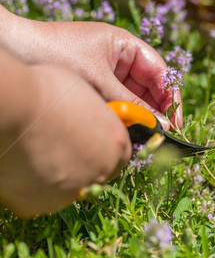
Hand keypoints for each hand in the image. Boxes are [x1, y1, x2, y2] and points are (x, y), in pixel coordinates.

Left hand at [0, 8, 181, 129]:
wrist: (16, 48)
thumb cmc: (58, 53)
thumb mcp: (99, 81)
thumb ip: (131, 104)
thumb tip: (161, 125)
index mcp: (125, 45)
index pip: (159, 71)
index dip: (170, 96)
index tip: (176, 121)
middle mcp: (117, 57)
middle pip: (147, 86)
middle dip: (155, 110)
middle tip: (161, 137)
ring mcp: (103, 71)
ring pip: (130, 98)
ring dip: (137, 116)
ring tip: (143, 139)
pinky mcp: (90, 86)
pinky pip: (113, 102)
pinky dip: (119, 116)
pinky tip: (121, 133)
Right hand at [0, 60, 131, 218]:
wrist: (14, 107)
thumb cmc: (48, 89)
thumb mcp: (86, 94)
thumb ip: (96, 115)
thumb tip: (92, 117)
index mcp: (115, 145)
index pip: (121, 155)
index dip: (105, 146)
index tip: (93, 140)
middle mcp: (98, 174)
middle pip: (95, 173)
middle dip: (82, 162)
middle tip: (61, 143)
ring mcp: (69, 194)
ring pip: (67, 187)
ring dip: (58, 173)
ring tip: (38, 148)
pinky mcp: (38, 206)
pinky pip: (38, 196)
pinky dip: (32, 184)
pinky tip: (24, 160)